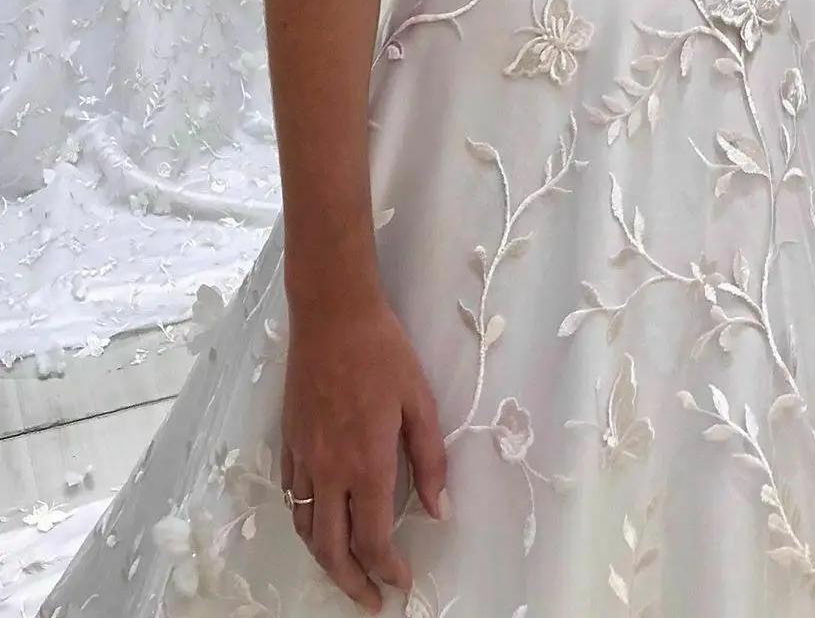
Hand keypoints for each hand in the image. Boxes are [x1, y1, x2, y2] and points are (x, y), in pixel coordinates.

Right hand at [281, 296, 446, 610]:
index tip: (401, 582)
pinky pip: (291, 496)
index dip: (387, 570)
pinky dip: (304, 522)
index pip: (373, 539)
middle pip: (332, 548)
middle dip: (351, 583)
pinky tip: (318, 523)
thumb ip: (430, 459)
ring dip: (324, 560)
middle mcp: (329, 470)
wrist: (332, 313)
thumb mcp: (420, 401)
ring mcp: (303, 457)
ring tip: (344, 573)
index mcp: (367, 463)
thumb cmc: (382, 351)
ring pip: (306, 528)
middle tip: (370, 599)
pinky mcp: (288, 440)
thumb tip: (438, 509)